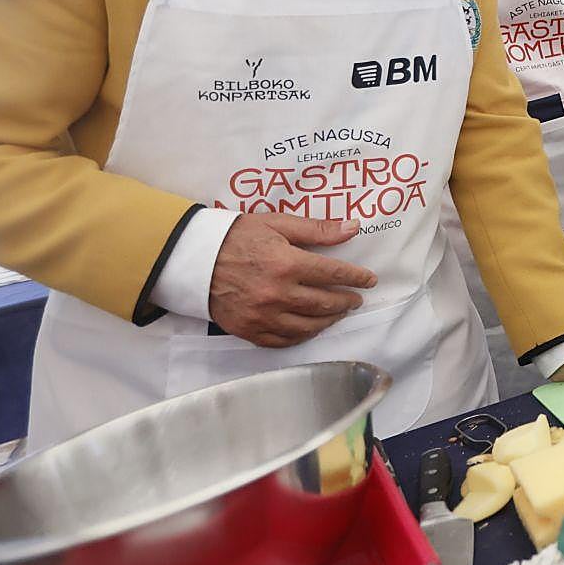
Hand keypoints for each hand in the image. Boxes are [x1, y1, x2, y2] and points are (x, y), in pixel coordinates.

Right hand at [208, 214, 377, 347]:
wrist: (193, 258)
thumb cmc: (237, 236)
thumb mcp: (277, 223)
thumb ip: (316, 229)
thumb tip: (352, 228)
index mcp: (287, 264)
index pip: (334, 274)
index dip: (356, 278)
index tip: (369, 280)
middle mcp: (278, 294)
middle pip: (324, 303)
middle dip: (346, 301)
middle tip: (356, 298)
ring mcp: (263, 316)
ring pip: (308, 326)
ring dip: (329, 320)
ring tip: (338, 313)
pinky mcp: (249, 330)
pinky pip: (283, 341)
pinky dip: (303, 336)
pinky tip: (311, 328)